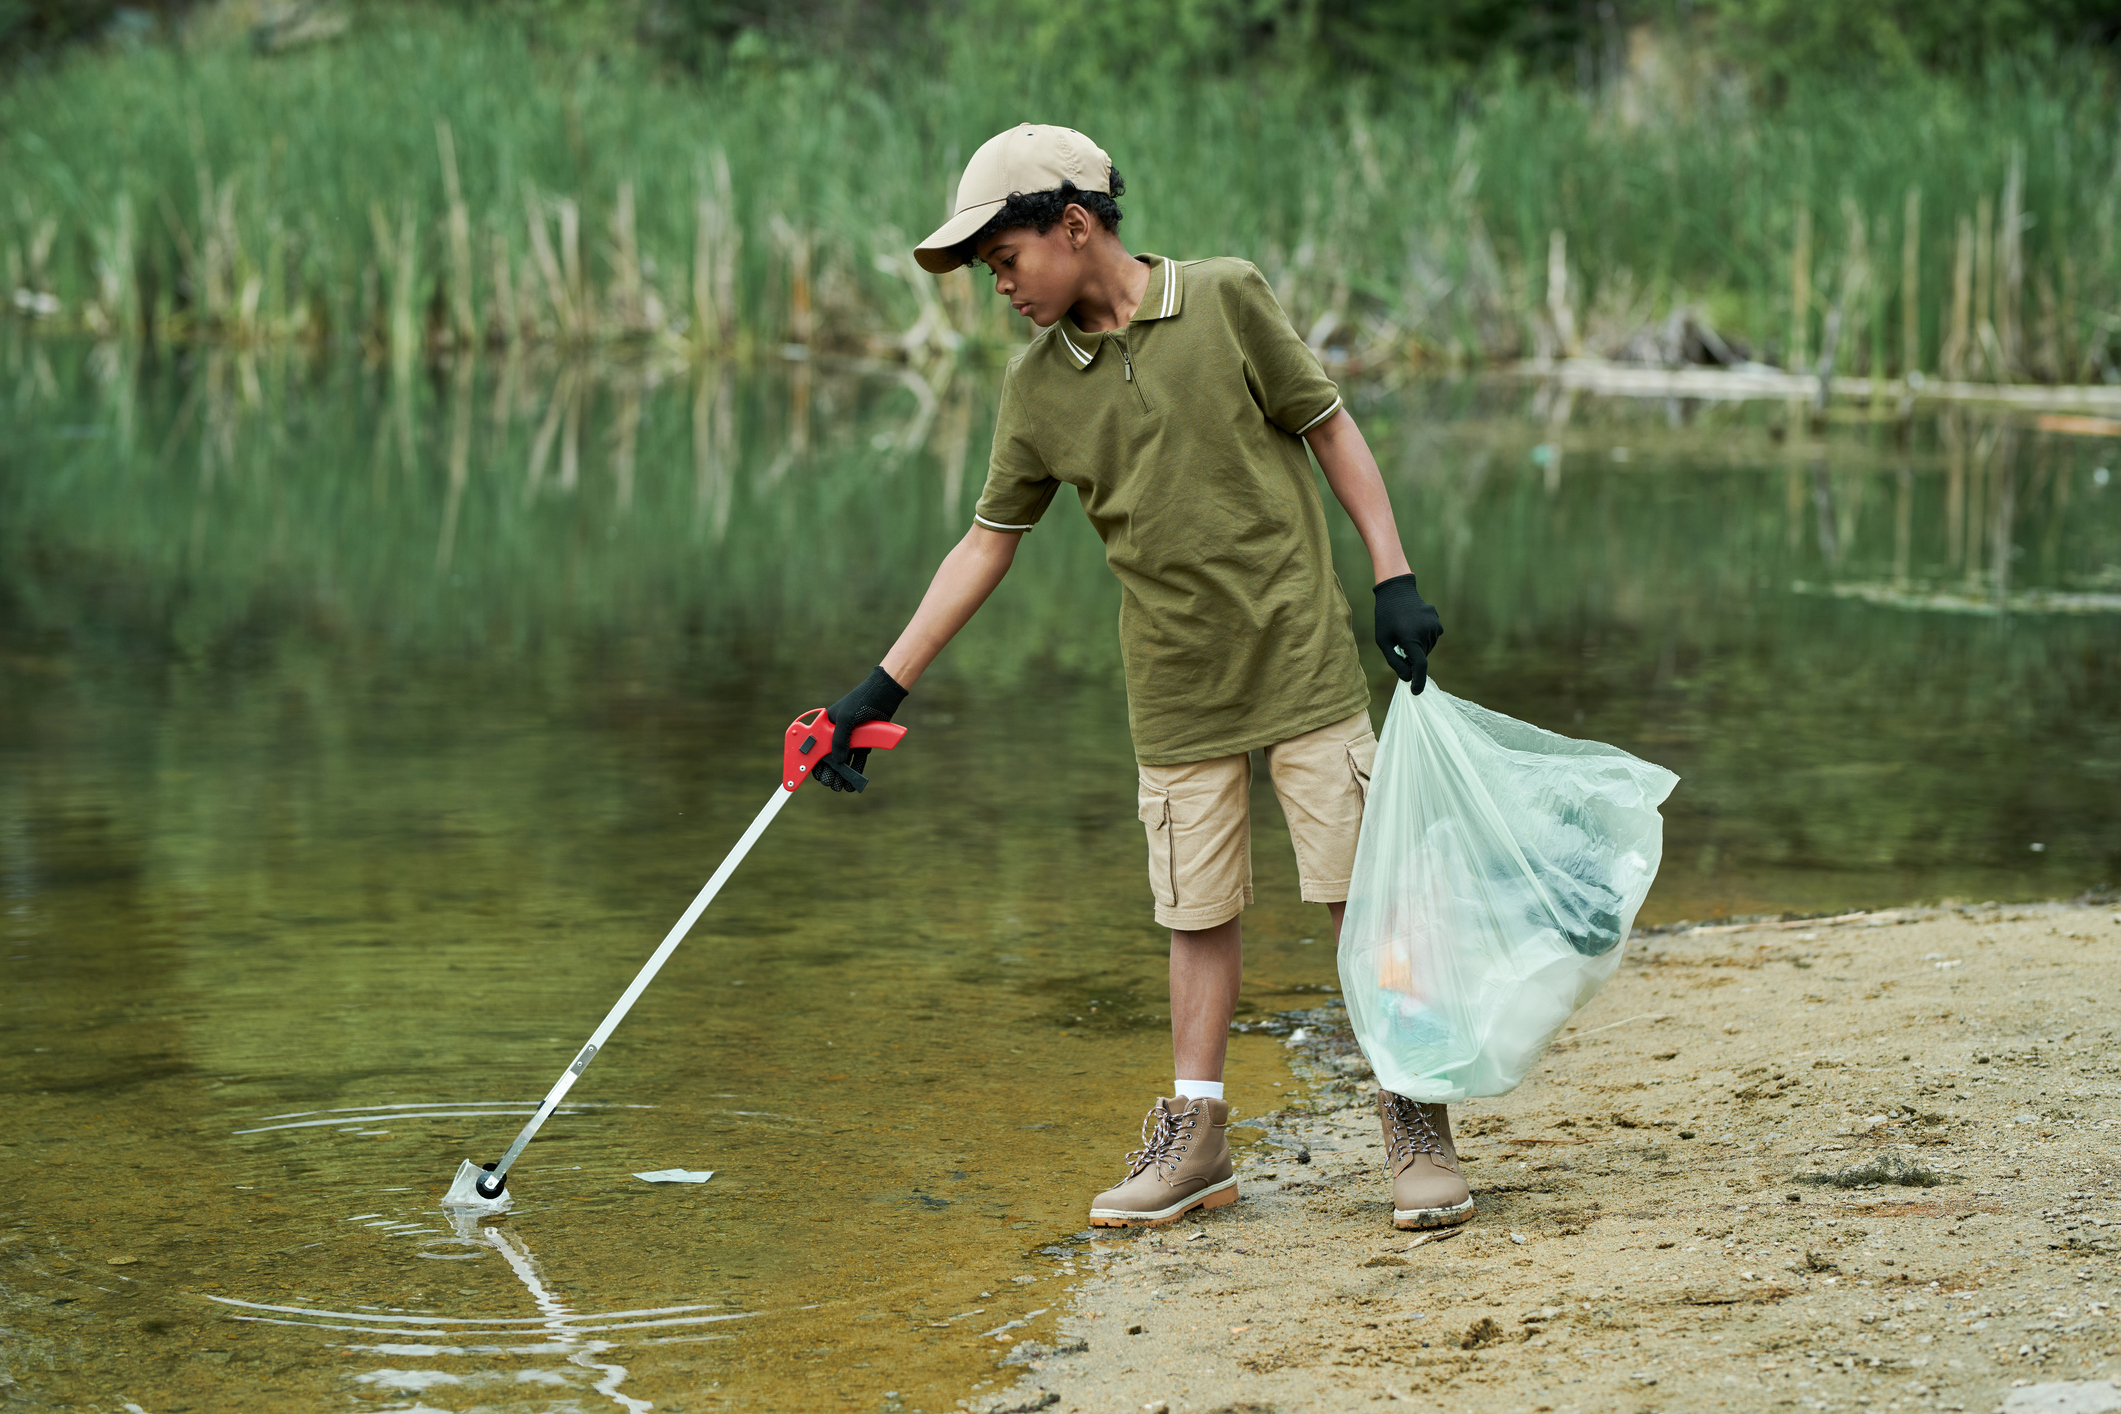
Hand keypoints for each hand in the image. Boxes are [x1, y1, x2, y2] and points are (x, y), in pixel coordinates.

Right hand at [813, 666, 908, 792]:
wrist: (884, 695)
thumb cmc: (861, 701)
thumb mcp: (846, 719)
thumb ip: (840, 741)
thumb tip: (838, 762)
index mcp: (825, 726)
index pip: (815, 748)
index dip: (812, 763)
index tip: (812, 776)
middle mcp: (835, 734)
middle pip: (828, 758)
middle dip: (828, 773)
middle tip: (830, 785)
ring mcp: (849, 739)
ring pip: (842, 762)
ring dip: (841, 775)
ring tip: (840, 787)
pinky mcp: (863, 744)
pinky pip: (857, 760)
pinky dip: (854, 772)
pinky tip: (852, 783)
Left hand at [1372, 574, 1442, 693]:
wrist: (1396, 592)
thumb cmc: (1385, 618)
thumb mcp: (1383, 642)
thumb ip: (1395, 662)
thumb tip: (1408, 678)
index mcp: (1411, 638)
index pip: (1420, 667)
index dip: (1418, 682)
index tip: (1416, 692)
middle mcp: (1426, 633)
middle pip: (1421, 657)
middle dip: (1412, 658)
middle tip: (1399, 645)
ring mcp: (1434, 626)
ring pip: (1427, 648)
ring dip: (1418, 647)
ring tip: (1406, 632)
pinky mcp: (1438, 621)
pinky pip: (1431, 638)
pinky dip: (1423, 638)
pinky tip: (1413, 625)